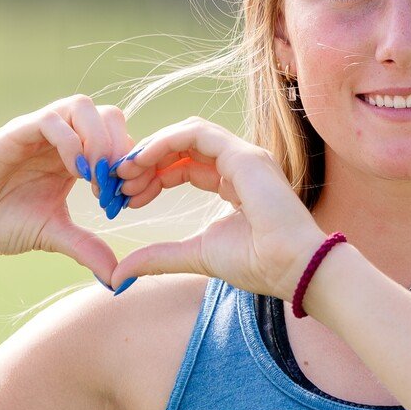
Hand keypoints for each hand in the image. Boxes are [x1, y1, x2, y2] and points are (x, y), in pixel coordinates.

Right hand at [0, 93, 133, 286]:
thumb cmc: (2, 224)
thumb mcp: (55, 236)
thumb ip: (88, 249)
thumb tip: (120, 279)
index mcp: (73, 156)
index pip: (117, 137)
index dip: (130, 163)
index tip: (127, 199)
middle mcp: (59, 137)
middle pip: (107, 114)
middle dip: (120, 147)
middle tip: (116, 186)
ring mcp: (36, 131)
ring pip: (82, 107)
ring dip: (99, 141)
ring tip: (97, 180)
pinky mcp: (14, 132)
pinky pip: (51, 120)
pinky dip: (72, 143)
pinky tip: (76, 174)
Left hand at [101, 118, 325, 299]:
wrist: (292, 269)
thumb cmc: (257, 264)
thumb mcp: (193, 256)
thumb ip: (158, 258)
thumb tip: (118, 276)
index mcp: (232, 185)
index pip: (184, 167)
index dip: (152, 176)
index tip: (127, 196)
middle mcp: (239, 165)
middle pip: (182, 148)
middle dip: (146, 162)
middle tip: (119, 182)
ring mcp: (244, 156)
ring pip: (187, 134)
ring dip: (152, 149)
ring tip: (127, 171)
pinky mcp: (244, 155)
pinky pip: (196, 134)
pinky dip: (166, 141)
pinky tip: (143, 160)